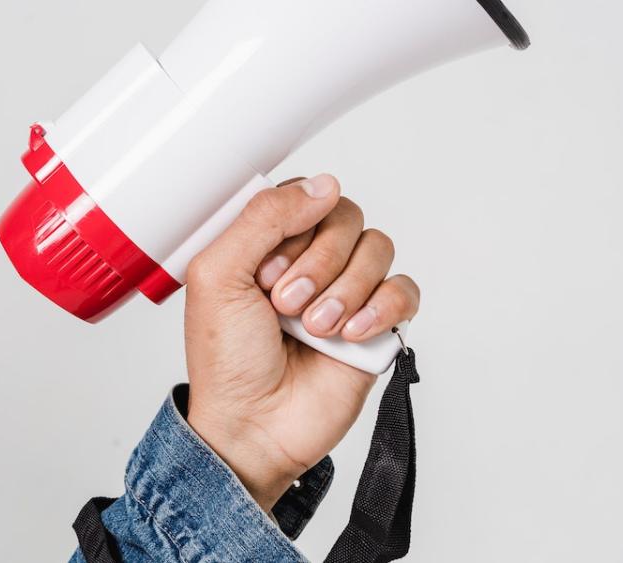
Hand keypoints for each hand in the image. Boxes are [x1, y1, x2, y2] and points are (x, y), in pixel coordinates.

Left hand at [184, 175, 419, 510]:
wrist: (253, 426)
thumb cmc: (227, 360)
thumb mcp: (218, 275)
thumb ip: (263, 217)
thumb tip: (322, 185)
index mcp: (271, 244)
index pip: (307, 196)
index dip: (295, 227)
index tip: (266, 271)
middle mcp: (312, 261)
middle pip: (346, 218)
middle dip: (318, 263)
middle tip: (286, 303)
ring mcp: (347, 291)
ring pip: (378, 248)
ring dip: (346, 289)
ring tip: (315, 327)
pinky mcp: (377, 323)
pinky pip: (405, 289)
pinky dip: (381, 308)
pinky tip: (351, 334)